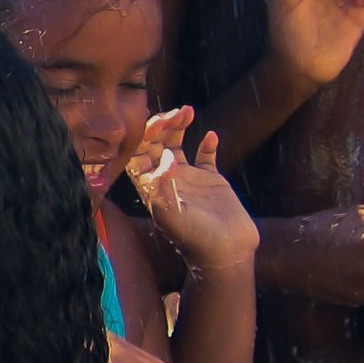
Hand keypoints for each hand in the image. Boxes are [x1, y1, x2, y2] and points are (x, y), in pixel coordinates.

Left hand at [127, 111, 257, 272]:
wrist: (226, 251)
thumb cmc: (194, 237)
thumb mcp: (171, 213)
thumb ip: (164, 184)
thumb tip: (165, 157)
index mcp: (150, 187)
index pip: (137, 155)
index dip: (142, 137)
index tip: (155, 124)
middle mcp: (166, 180)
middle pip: (155, 144)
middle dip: (160, 126)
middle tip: (174, 113)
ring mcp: (188, 178)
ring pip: (178, 144)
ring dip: (179, 126)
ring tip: (188, 111)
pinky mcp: (211, 180)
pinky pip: (206, 155)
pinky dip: (207, 143)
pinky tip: (210, 135)